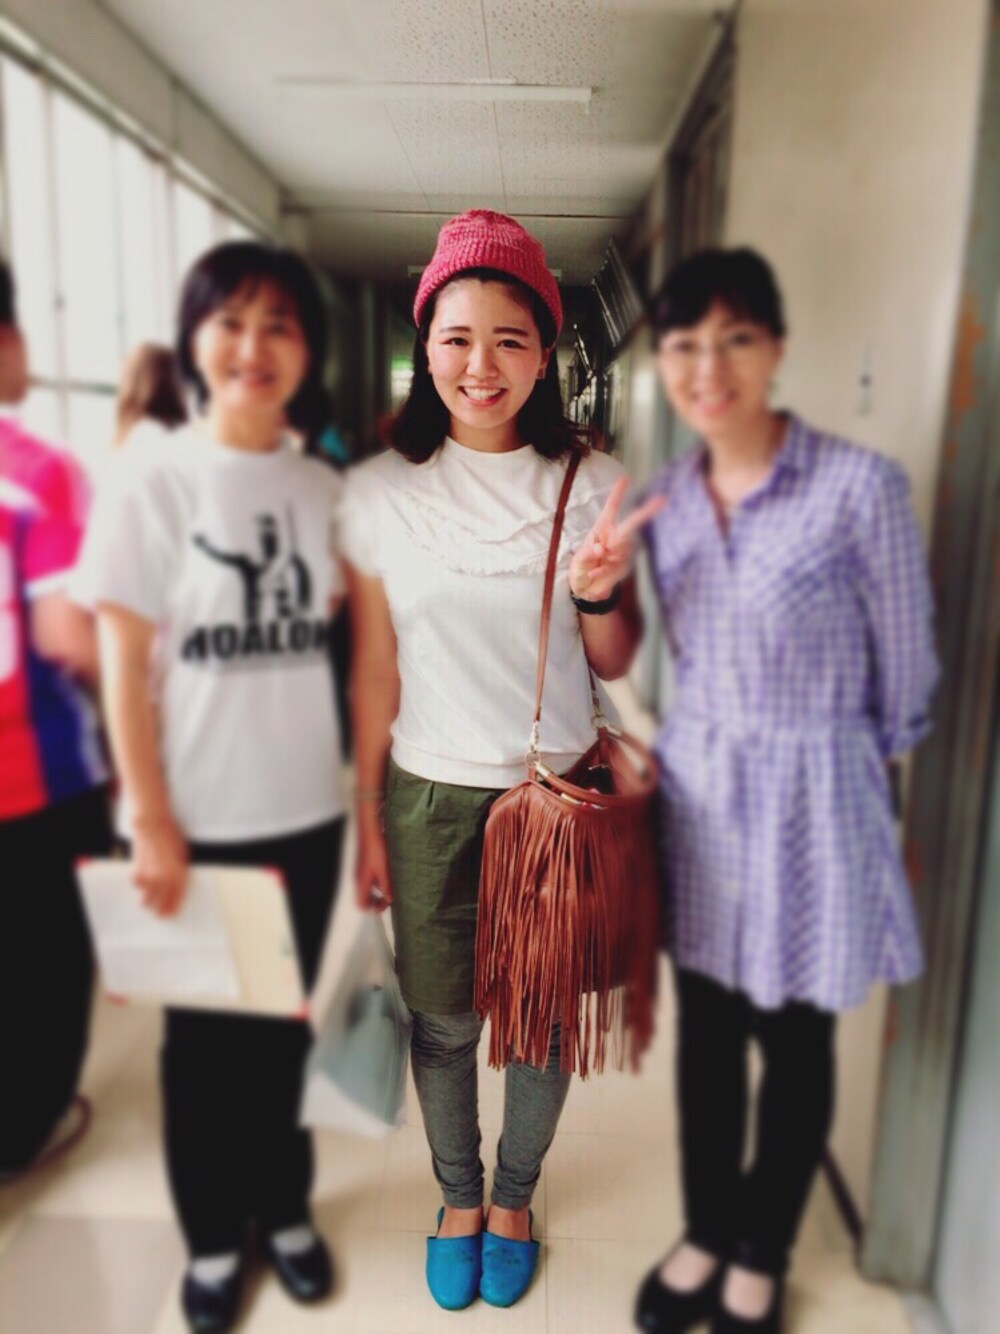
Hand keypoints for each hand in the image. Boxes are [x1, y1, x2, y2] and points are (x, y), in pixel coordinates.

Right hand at [131, 814, 188, 916]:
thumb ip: (181, 872)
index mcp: (178, 876)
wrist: (153, 825)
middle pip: (160, 907)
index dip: (173, 909)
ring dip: (148, 898)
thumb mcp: (183, 855)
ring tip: (151, 893)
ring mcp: (149, 878)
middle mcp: (164, 880)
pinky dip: (140, 884)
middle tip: (160, 910)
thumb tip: (178, 886)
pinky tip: (144, 876)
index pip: (176, 901)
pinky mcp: (136, 873)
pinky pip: (137, 886)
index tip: (172, 914)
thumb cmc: (171, 837)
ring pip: (145, 901)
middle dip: (160, 909)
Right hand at [355, 828, 392, 912]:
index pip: (360, 904)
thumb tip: (389, 899)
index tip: (382, 908)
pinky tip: (390, 872)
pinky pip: (372, 876)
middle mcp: (359, 877)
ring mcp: (362, 870)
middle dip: (378, 899)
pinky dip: (380, 878)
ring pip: (370, 885)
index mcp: (361, 882)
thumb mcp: (384, 870)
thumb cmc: (375, 848)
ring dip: (381, 887)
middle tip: (390, 899)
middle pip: (365, 896)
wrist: (370, 830)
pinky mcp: (366, 863)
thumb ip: (386, 886)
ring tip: (393, 884)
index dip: (370, 909)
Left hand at [569, 479, 664, 600]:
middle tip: (661, 500)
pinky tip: (593, 575)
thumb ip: (587, 553)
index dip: (618, 494)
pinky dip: (601, 572)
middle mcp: (614, 539)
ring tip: (592, 568)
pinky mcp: (623, 568)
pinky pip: (614, 567)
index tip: (625, 478)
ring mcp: (621, 553)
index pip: (611, 509)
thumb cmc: (581, 569)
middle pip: (631, 524)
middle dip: (645, 513)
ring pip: (621, 550)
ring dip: (604, 559)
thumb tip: (600, 548)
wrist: (585, 591)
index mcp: (601, 531)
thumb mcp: (578, 561)